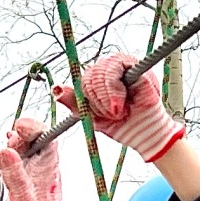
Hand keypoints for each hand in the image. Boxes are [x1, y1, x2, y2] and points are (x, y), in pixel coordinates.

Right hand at [0, 110, 62, 200]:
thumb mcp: (21, 199)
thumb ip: (14, 176)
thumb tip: (5, 152)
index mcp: (50, 169)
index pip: (47, 138)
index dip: (34, 128)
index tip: (20, 127)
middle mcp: (45, 164)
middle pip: (35, 137)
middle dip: (20, 137)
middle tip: (10, 145)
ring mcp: (36, 165)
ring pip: (26, 143)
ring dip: (15, 144)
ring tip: (8, 155)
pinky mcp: (26, 168)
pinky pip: (20, 151)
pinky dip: (12, 149)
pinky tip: (8, 153)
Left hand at [53, 52, 181, 163]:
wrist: (144, 134)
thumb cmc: (121, 124)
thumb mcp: (91, 116)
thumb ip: (74, 102)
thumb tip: (55, 89)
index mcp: (97, 80)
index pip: (82, 82)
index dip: (88, 99)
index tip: (99, 114)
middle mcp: (108, 70)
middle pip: (89, 76)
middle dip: (98, 100)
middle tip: (111, 114)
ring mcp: (122, 65)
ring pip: (100, 72)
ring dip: (106, 97)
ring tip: (118, 110)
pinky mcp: (135, 65)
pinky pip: (116, 68)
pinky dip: (115, 89)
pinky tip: (121, 103)